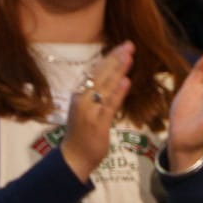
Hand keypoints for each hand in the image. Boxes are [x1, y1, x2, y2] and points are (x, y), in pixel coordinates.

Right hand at [60, 43, 133, 182]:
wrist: (73, 157)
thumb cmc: (83, 134)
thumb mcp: (90, 110)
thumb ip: (100, 95)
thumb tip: (114, 79)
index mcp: (80, 94)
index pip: (95, 72)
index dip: (109, 58)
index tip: (122, 46)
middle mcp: (82, 99)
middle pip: (100, 75)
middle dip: (115, 58)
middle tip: (129, 44)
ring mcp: (89, 111)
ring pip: (105, 87)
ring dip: (117, 70)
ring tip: (129, 56)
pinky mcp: (97, 124)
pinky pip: (108, 106)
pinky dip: (117, 93)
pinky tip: (125, 81)